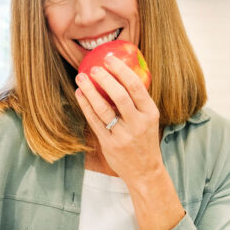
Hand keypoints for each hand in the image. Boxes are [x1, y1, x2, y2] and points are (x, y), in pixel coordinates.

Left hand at [75, 52, 161, 185]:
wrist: (145, 171)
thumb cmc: (144, 140)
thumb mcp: (149, 119)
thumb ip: (138, 101)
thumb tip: (120, 73)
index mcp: (150, 113)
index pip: (135, 86)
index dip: (121, 70)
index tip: (110, 58)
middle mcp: (137, 124)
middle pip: (119, 95)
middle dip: (104, 79)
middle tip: (93, 68)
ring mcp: (123, 135)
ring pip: (103, 109)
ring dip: (90, 91)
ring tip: (81, 78)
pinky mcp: (109, 144)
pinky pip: (95, 122)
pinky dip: (86, 106)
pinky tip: (80, 95)